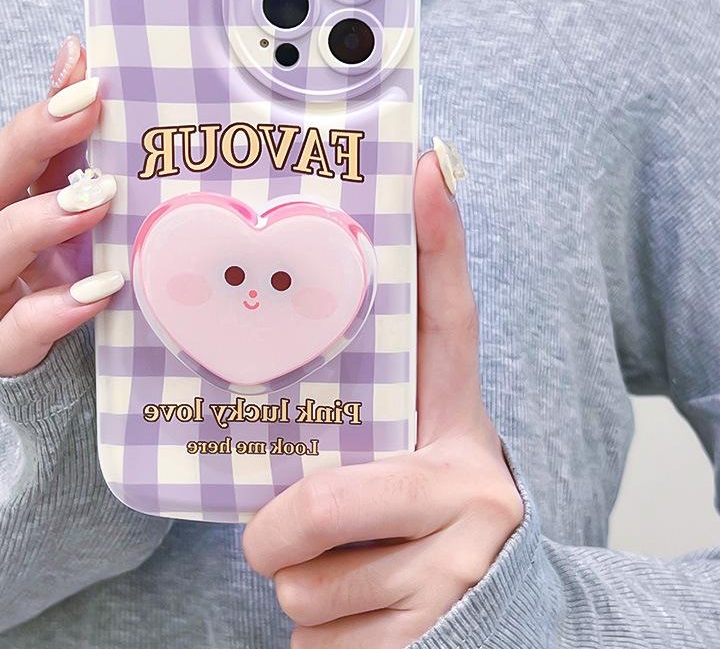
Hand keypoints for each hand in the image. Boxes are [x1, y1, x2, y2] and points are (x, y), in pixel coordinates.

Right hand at [0, 38, 122, 375]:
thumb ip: (97, 155)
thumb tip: (86, 59)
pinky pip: (11, 341)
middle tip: (84, 116)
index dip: (39, 110)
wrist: (100, 379)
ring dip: (28, 227)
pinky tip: (98, 293)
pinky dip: (47, 315)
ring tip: (92, 204)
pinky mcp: (18, 359)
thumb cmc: (105, 284)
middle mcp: (6, 256)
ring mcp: (4, 308)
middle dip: (24, 147)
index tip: (85, 73)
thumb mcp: (110, 219)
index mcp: (28, 214)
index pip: (16, 154)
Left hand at [243, 150, 523, 647]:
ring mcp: (458, 568)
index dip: (437, 245)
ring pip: (305, 583)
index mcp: (458, 429)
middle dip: (276, 533)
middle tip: (282, 534)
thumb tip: (310, 344)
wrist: (488, 624)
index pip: (448, 327)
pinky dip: (317, 638)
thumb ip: (345, 427)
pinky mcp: (432, 636)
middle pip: (319, 502)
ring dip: (301, 586)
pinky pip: (315, 641)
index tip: (424, 164)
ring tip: (343, 575)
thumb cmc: (417, 528)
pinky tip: (362, 622)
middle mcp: (474, 488)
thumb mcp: (396, 469)